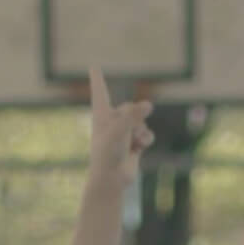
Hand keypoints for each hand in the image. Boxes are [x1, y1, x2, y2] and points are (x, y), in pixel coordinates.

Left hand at [88, 67, 153, 183]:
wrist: (111, 179)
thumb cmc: (107, 153)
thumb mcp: (119, 129)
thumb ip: (134, 114)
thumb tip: (149, 105)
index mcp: (101, 114)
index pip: (100, 90)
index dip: (98, 77)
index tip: (94, 65)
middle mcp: (112, 121)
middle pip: (131, 107)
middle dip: (135, 118)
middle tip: (127, 133)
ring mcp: (123, 132)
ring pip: (141, 120)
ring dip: (141, 130)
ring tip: (132, 142)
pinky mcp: (134, 143)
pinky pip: (147, 133)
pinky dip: (146, 139)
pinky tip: (140, 148)